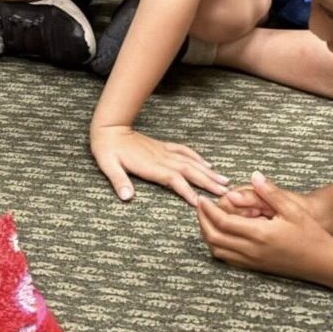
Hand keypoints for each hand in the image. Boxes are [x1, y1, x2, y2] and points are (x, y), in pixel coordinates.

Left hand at [90, 125, 228, 205]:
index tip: (199, 203)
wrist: (109, 128)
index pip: (173, 180)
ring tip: (224, 181)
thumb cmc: (107, 149)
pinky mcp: (163, 147)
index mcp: (150, 165)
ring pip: (190, 162)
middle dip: (207, 182)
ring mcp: (164, 151)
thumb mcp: (108, 166)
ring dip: (207, 171)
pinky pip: (184, 151)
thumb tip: (126, 197)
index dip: (186, 191)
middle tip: (225, 192)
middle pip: (189, 171)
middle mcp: (161, 158)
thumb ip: (118, 181)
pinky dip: (197, 157)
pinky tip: (207, 164)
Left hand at [197, 171, 332, 281]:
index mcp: (259, 234)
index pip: (222, 222)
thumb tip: (254, 175)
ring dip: (207, 234)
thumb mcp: (293, 209)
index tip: (201, 198)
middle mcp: (252, 251)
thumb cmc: (311, 234)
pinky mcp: (255, 268)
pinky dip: (217, 246)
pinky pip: (228, 259)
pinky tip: (220, 233)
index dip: (207, 210)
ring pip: (218, 251)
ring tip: (206, 217)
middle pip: (213, 238)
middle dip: (202, 221)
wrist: (326, 263)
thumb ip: (270, 193)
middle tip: (200, 206)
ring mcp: (253, 262)